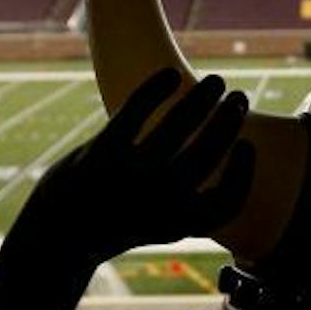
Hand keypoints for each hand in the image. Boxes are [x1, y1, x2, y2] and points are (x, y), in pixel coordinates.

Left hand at [15, 69, 253, 265]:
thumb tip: (232, 152)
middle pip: (205, 156)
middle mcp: (156, 203)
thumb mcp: (168, 223)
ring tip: (218, 82)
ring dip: (203, 99)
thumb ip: (200, 202)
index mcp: (177, 224)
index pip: (227, 203)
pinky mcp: (100, 153)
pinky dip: (155, 89)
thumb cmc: (129, 220)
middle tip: (239, 98)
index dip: (243, 173)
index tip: (247, 146)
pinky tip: (172, 75)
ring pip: (177, 128)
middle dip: (228, 121)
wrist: (63, 234)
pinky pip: (134, 112)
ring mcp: (127, 177)